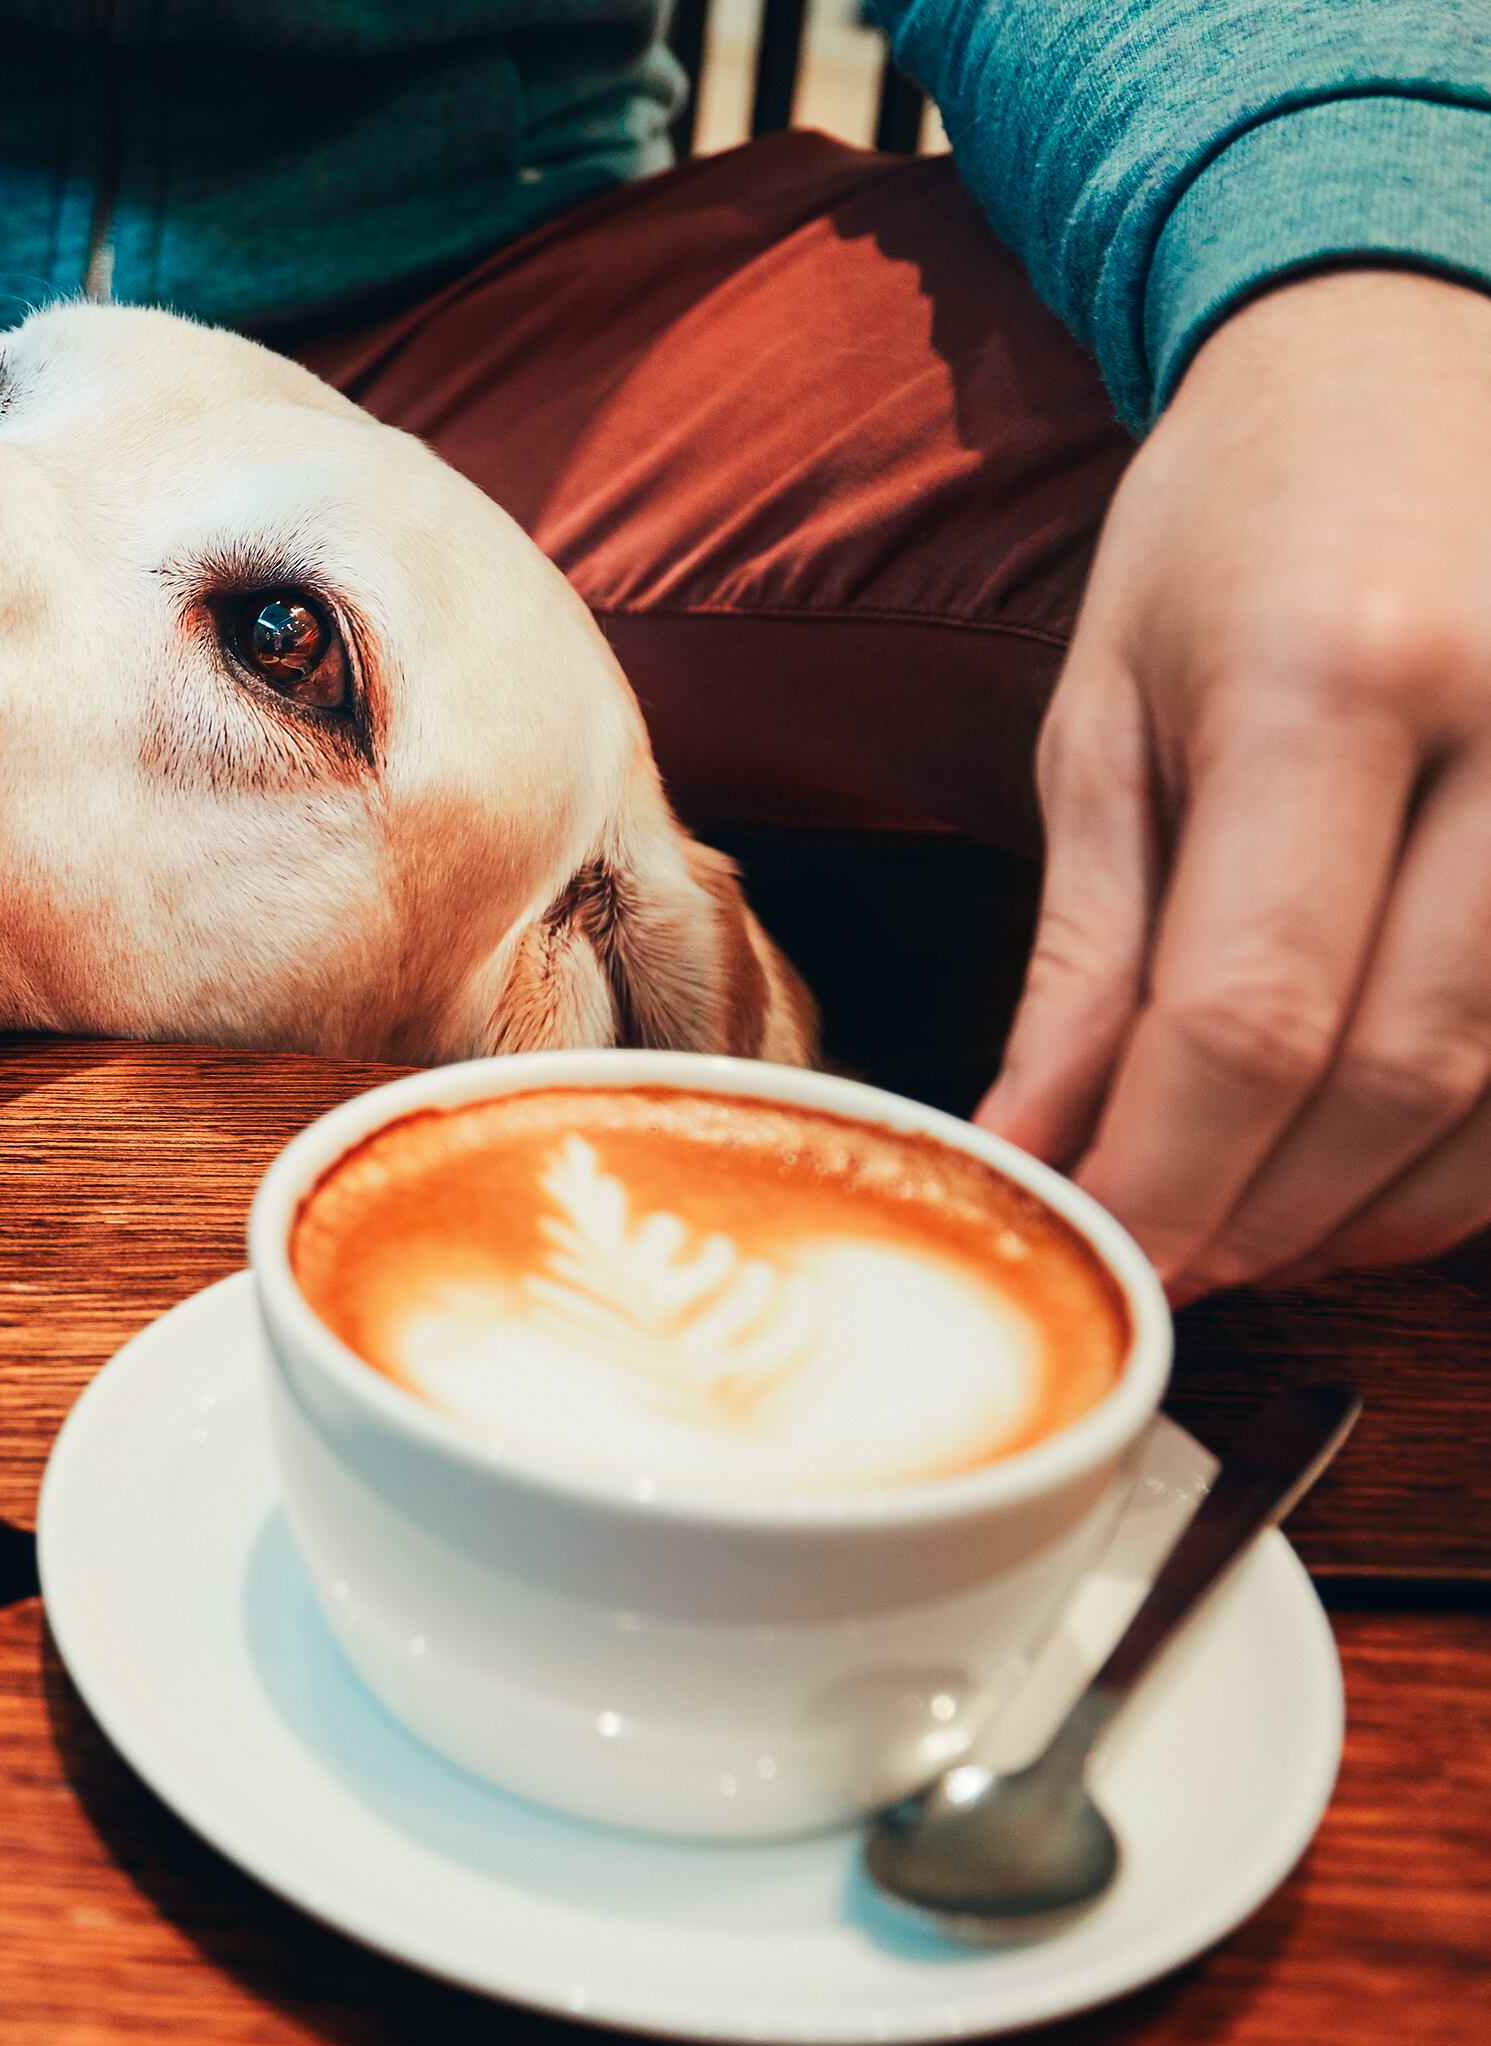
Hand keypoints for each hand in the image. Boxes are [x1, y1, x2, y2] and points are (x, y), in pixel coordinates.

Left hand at [980, 269, 1490, 1299]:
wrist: (1412, 352)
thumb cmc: (1234, 532)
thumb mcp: (1109, 719)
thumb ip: (1086, 956)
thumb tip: (1029, 1153)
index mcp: (1335, 683)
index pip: (1253, 1012)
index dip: (1173, 1173)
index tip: (1099, 1252)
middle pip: (1397, 1070)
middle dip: (1267, 1208)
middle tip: (1168, 1264)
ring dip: (1377, 1204)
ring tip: (1256, 1228)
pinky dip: (1479, 1146)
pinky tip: (1378, 1167)